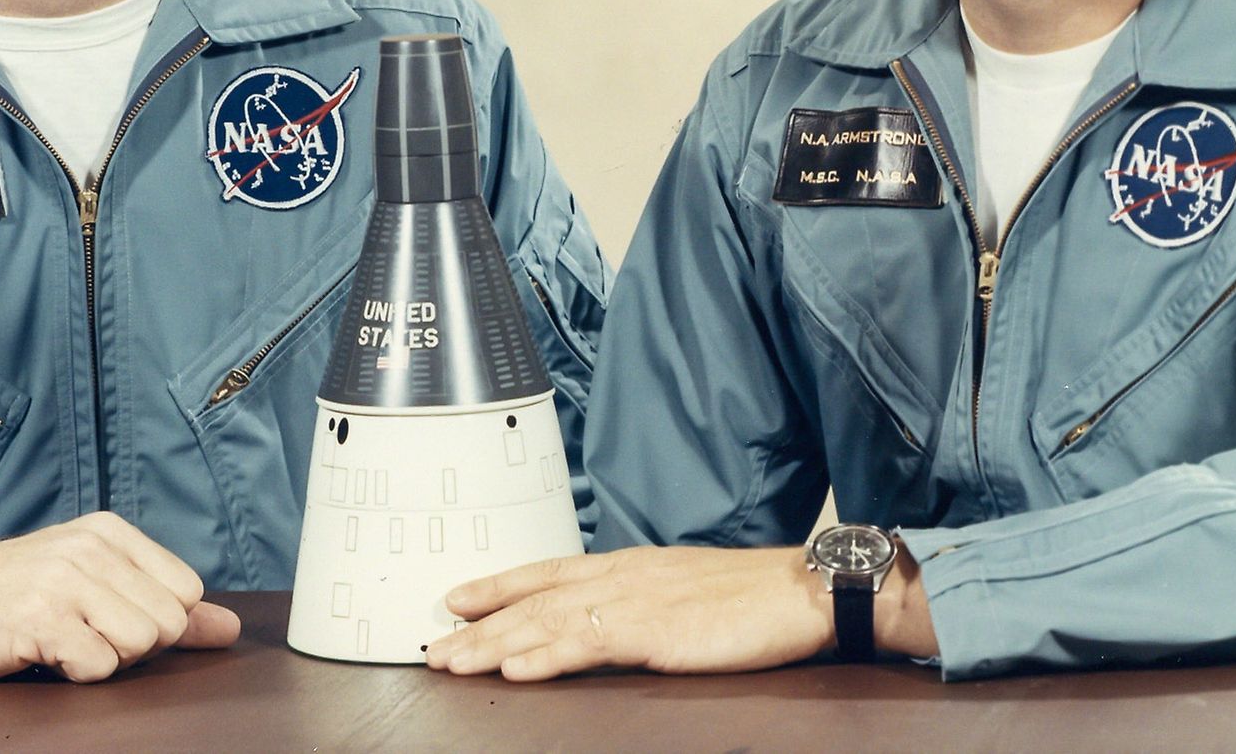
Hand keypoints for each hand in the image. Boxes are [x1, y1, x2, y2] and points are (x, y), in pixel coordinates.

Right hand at [0, 512, 241, 679]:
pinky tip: (42, 655)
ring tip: (62, 642)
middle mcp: (92, 547)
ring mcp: (66, 580)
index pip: (187, 591)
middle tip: (81, 635)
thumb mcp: (93, 584)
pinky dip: (74, 674)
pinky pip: (98, 667)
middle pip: (168, 623)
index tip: (108, 619)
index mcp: (111, 532)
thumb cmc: (12, 595)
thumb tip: (229, 629)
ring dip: (103, 660)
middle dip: (131, 646)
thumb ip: (166, 605)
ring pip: (140, 644)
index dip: (155, 622)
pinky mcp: (40, 618)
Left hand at [424, 546, 830, 679]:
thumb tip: (606, 619)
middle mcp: (622, 577)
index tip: (457, 599)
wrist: (800, 591)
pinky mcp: (655, 633)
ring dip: (496, 644)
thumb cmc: (751, 597)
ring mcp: (636, 603)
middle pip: (535, 599)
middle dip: (481, 625)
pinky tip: (516, 671)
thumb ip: (640, 600)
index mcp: (629, 565)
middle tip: (435, 645)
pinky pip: (588, 644)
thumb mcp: (682, 590)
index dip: (498, 585)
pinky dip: (546, 657)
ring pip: (549, 621)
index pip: (548, 571)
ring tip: (455, 662)